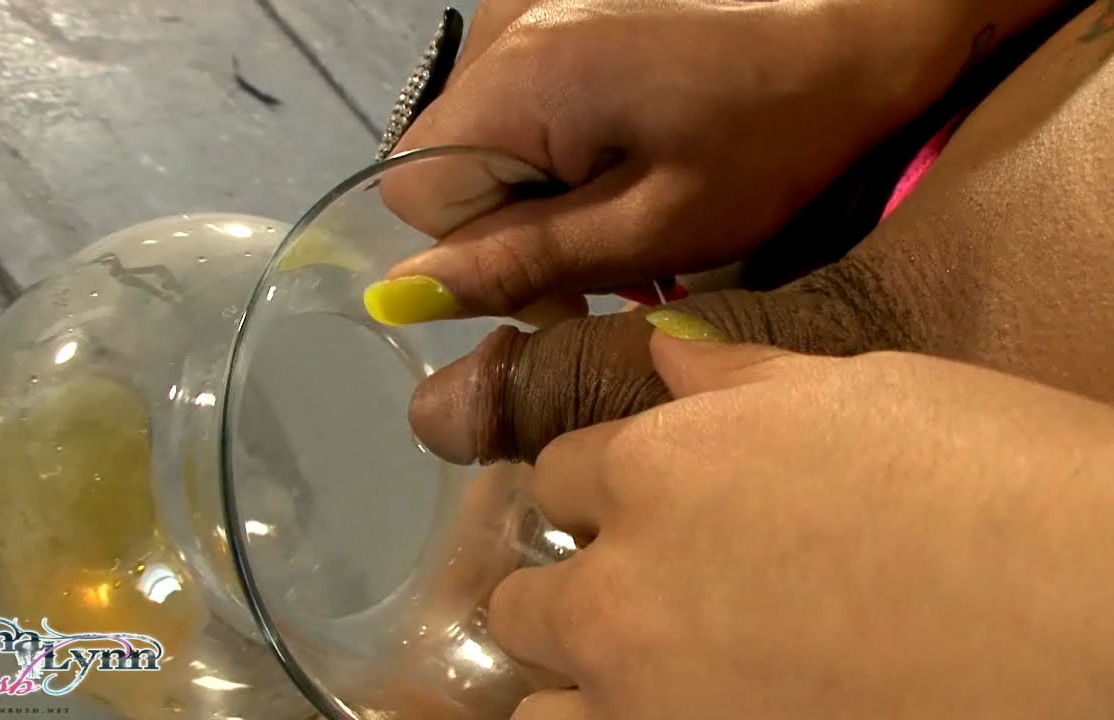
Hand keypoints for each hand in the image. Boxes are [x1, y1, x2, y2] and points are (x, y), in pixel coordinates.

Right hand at [368, 0, 1041, 323]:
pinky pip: (521, 99)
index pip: (416, 191)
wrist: (870, 17)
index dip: (476, 257)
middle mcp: (501, 27)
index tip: (567, 283)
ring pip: (485, 137)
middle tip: (616, 253)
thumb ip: (526, 258)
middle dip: (516, 226)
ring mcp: (531, 5)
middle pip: (448, 163)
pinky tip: (635, 144)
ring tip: (636, 195)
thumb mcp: (657, 222)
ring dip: (542, 187)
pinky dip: (562, 143)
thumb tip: (405, 296)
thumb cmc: (779, 132)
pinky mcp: (564, 5)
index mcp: (520, 78)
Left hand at [490, 328, 1113, 719]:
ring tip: (635, 679)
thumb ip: (735, 380)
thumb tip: (664, 351)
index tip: (631, 502)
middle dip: (572, 589)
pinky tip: (671, 713)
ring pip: (534, 702)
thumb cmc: (989, 478)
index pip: (558, 472)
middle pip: (528, 598)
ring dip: (569, 685)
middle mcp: (621, 587)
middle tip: (641, 599)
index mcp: (654, 468)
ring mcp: (642, 697)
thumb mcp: (862, 392)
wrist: (1080, 616)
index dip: (598, 486)